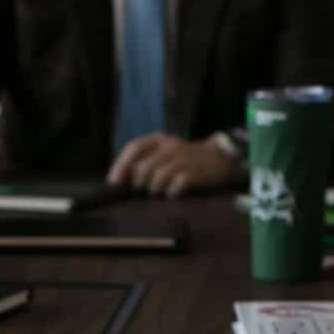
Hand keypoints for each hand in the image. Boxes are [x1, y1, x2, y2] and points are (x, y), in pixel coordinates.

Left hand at [108, 133, 239, 197]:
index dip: (121, 165)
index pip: (135, 147)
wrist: (218, 157)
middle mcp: (171, 146)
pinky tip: (172, 193)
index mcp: (159, 139)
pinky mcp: (196, 172)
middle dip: (139, 182)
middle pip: (145, 166)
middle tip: (142, 189)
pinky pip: (177, 184)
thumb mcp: (164, 152)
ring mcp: (184, 159)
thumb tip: (121, 177)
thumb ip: (144, 160)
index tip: (114, 181)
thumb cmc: (185, 158)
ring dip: (154, 188)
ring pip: (159, 176)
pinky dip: (171, 192)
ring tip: (158, 191)